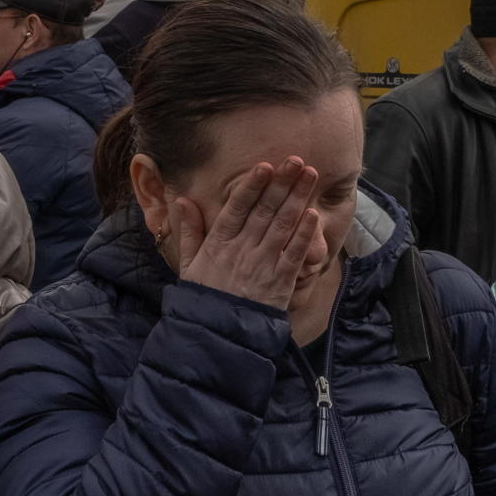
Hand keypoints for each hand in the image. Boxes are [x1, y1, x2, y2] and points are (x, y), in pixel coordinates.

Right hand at [171, 159, 323, 310]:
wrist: (218, 335)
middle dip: (282, 183)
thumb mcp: (188, 264)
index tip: (265, 165)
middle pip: (265, 210)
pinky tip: (314, 214)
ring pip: (283, 225)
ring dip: (298, 199)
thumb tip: (182, 200)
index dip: (252, 185)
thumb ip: (189, 231)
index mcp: (218, 244)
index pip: (237, 208)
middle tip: (296, 160)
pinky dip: (305, 234)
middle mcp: (241, 250)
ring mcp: (262, 265)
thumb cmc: (204, 298)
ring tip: (309, 175)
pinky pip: (294, 254)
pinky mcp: (280, 282)